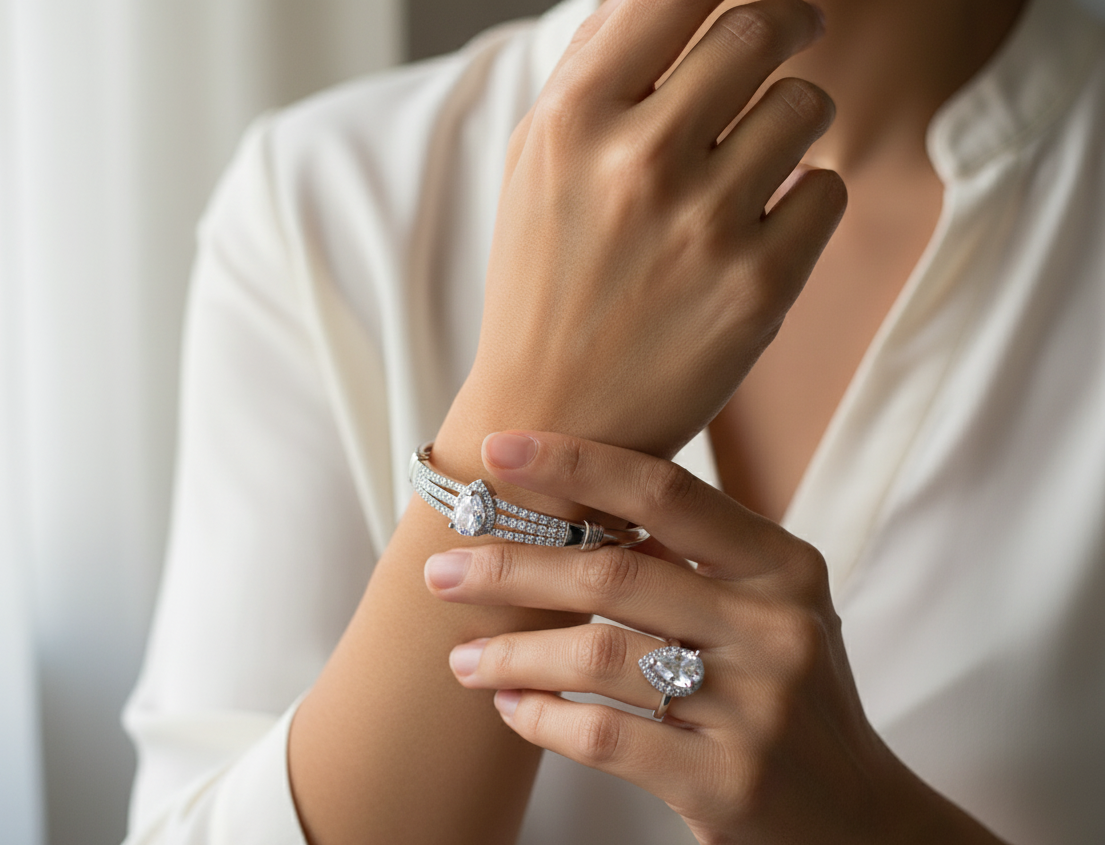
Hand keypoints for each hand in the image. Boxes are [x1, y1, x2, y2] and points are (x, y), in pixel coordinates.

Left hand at [425, 432, 1007, 844]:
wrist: (858, 818)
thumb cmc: (790, 698)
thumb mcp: (767, 612)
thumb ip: (691, 562)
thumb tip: (569, 507)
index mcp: (784, 566)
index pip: (665, 492)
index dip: (575, 462)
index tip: (498, 450)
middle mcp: (776, 626)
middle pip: (614, 571)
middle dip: (511, 566)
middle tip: (441, 569)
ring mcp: (755, 707)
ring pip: (597, 655)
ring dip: (512, 652)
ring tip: (463, 658)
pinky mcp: (726, 782)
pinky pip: (603, 736)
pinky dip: (542, 717)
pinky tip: (511, 708)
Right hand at [441, 0, 845, 469]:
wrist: (554, 417)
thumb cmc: (544, 280)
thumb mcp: (535, 163)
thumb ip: (594, 67)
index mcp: (574, 121)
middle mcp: (640, 162)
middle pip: (762, 27)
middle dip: (793, 20)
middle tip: (799, 31)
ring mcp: (704, 225)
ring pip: (808, 105)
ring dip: (797, 117)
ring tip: (761, 157)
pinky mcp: (760, 286)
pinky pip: (828, 188)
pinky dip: (806, 197)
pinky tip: (763, 226)